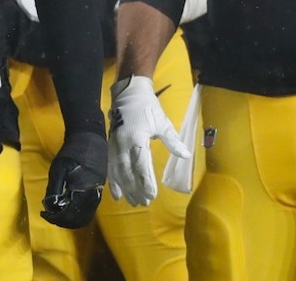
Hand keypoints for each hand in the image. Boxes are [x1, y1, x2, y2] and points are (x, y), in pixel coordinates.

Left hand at [42, 131, 105, 228]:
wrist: (90, 138)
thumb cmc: (73, 152)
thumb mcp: (58, 168)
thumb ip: (54, 189)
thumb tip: (49, 207)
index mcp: (83, 192)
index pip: (70, 215)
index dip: (55, 218)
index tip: (44, 213)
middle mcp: (93, 197)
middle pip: (78, 219)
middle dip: (62, 220)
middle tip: (49, 215)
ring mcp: (97, 194)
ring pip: (85, 216)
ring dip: (70, 218)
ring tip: (56, 211)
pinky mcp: (98, 191)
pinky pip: (88, 209)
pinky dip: (77, 212)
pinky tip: (66, 205)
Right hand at [108, 76, 189, 206]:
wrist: (127, 93)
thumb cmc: (147, 107)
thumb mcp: (162, 122)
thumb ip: (172, 140)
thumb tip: (186, 155)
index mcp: (136, 137)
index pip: (141, 163)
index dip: (146, 180)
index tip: (152, 195)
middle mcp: (122, 143)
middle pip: (127, 171)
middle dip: (135, 188)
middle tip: (144, 203)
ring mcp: (113, 145)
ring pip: (117, 171)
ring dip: (124, 188)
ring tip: (133, 202)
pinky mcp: (109, 145)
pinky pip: (109, 166)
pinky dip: (112, 181)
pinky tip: (116, 194)